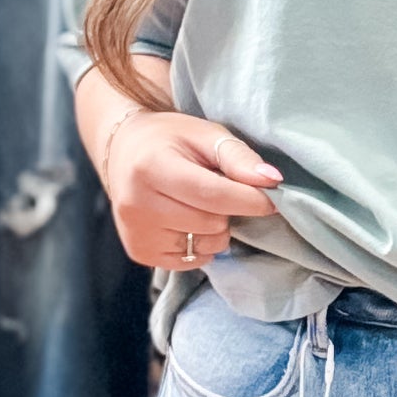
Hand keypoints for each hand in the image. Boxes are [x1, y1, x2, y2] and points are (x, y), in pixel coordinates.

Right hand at [103, 109, 280, 272]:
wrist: (124, 152)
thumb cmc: (171, 140)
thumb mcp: (205, 135)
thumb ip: (238, 157)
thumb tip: (272, 180)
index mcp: (152, 167)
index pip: (213, 195)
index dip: (250, 200)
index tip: (272, 198)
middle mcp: (137, 204)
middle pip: (211, 223)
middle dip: (229, 210)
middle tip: (219, 191)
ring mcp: (136, 232)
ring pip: (205, 246)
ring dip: (216, 230)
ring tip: (199, 205)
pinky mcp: (140, 252)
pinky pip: (192, 261)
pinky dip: (200, 245)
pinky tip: (186, 221)